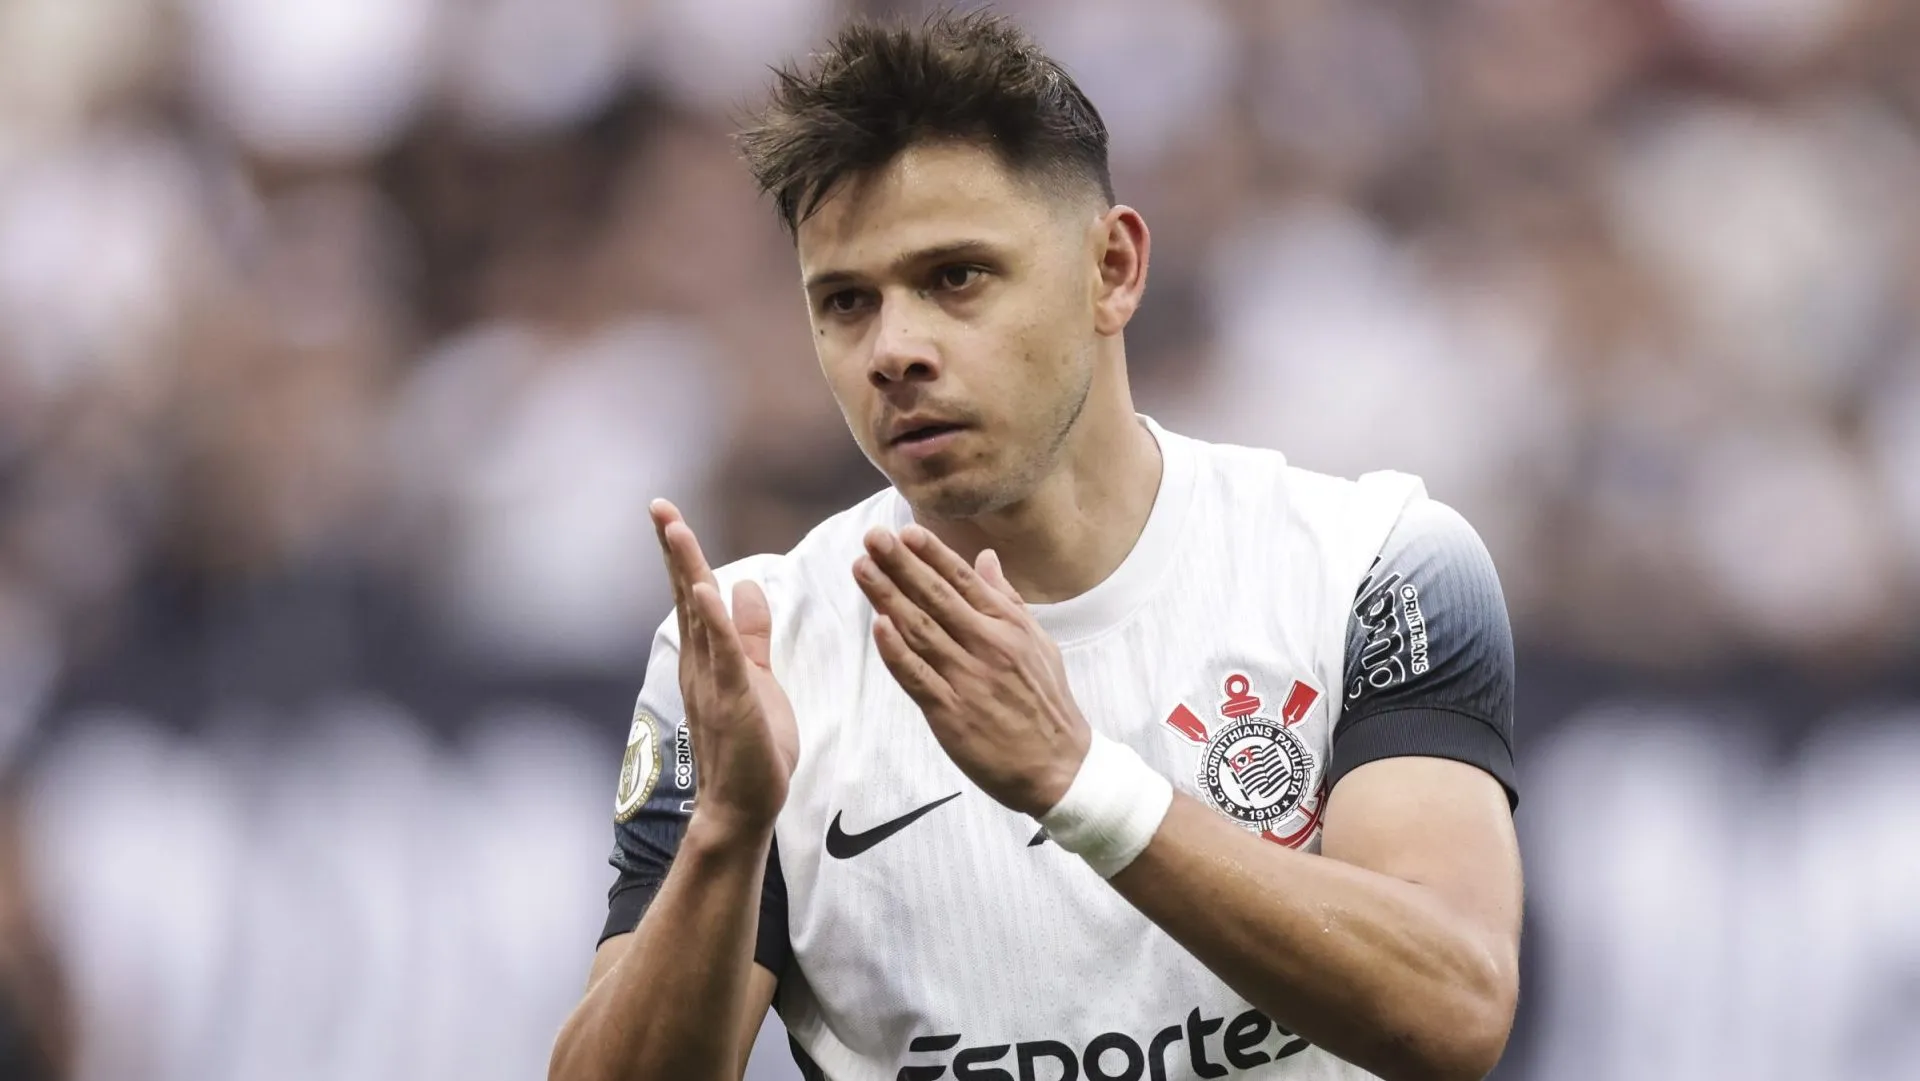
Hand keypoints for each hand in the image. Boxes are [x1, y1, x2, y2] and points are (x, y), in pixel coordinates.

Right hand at [651, 500, 798, 841]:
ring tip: (675, 528)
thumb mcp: (757, 677)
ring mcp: (712, 682)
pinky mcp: (733, 702)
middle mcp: (700, 665)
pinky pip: (722, 654)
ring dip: (687, 570)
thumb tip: (746, 586)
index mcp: (707, 658)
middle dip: (673, 549)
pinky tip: (704, 589)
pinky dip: (712, 620)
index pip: (693, 594)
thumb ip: (750, 635)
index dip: (681, 554)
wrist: (744, 808)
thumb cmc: (752, 749)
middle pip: (684, 595)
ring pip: (698, 616)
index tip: (669, 515)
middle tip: (659, 506)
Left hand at [853, 525, 1090, 817]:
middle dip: (901, 564)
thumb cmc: (1046, 702)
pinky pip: (918, 676)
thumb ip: (1007, 599)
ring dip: (888, 597)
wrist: (1060, 767)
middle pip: (936, 597)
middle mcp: (989, 646)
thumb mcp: (1038, 643)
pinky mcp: (952, 713)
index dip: (932, 554)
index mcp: (1009, 626)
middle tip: (872, 537)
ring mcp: (969, 679)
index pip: (963, 580)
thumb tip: (985, 557)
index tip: (904, 532)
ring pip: (920, 630)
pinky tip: (878, 626)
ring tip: (862, 568)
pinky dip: (896, 651)